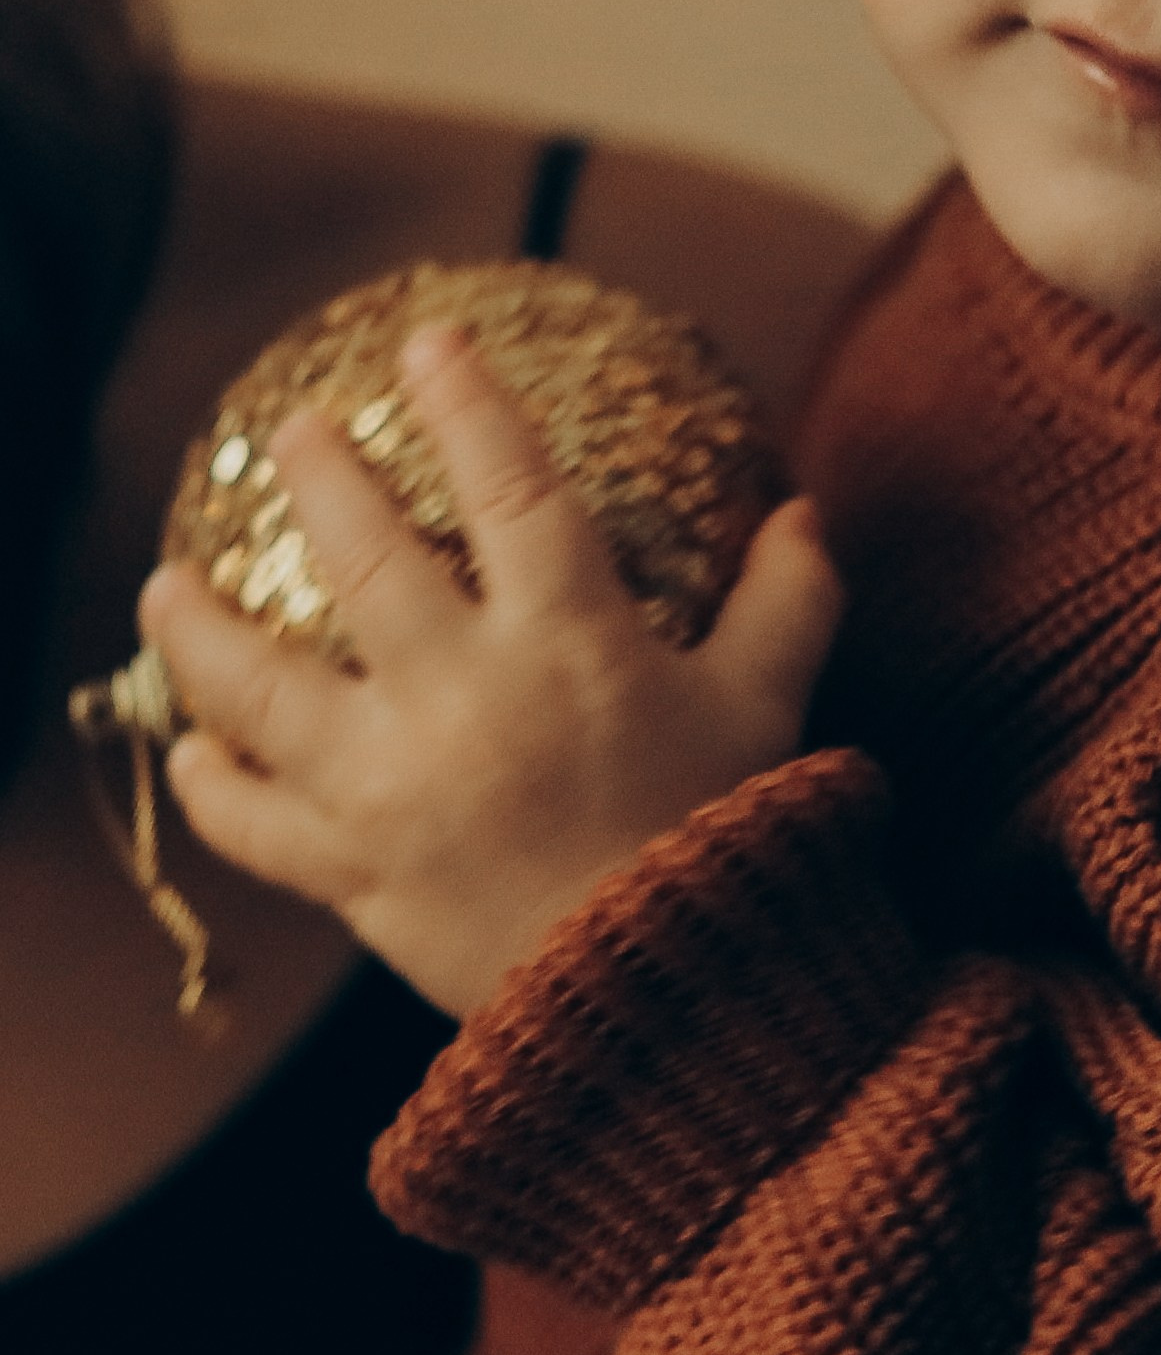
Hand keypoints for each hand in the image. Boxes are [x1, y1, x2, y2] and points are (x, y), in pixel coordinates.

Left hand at [142, 323, 845, 1015]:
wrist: (677, 1011)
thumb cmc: (726, 842)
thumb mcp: (770, 709)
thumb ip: (788, 603)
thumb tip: (803, 511)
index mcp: (570, 640)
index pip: (512, 487)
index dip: (467, 404)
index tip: (427, 343)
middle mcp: (464, 695)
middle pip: (364, 560)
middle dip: (321, 480)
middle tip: (294, 431)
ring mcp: (392, 785)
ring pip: (259, 691)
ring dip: (198, 631)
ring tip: (164, 585)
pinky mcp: (353, 873)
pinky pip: (255, 825)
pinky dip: (215, 787)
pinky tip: (192, 751)